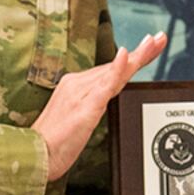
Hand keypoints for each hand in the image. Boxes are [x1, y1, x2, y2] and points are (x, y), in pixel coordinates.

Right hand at [33, 32, 166, 180]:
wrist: (33, 156)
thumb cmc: (52, 144)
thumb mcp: (77, 121)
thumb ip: (91, 106)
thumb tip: (105, 99)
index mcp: (75, 87)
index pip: (109, 70)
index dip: (130, 60)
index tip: (149, 48)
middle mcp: (77, 85)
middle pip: (115, 66)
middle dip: (140, 53)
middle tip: (160, 38)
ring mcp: (79, 94)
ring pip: (114, 71)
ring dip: (135, 56)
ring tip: (153, 42)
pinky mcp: (83, 106)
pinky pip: (103, 85)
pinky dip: (116, 69)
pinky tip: (126, 55)